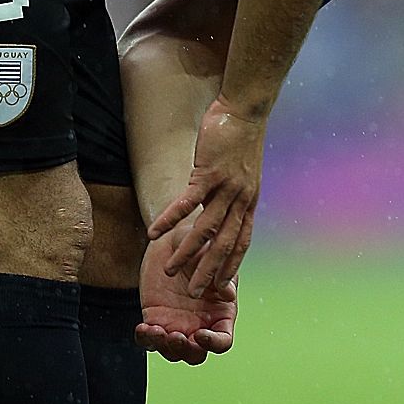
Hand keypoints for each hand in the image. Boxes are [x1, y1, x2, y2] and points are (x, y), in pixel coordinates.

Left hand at [136, 226, 238, 364]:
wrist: (174, 241)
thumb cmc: (200, 246)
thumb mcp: (211, 257)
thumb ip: (220, 273)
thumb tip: (227, 293)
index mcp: (220, 314)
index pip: (222, 341)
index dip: (213, 343)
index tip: (200, 333)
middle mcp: (200, 324)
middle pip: (196, 354)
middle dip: (185, 350)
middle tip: (175, 335)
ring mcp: (177, 325)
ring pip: (173, 352)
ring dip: (164, 347)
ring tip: (155, 329)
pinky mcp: (155, 320)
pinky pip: (149, 340)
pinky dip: (146, 339)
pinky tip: (143, 327)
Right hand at [148, 95, 264, 296]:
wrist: (245, 111)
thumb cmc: (240, 140)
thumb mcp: (241, 173)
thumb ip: (230, 194)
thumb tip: (215, 207)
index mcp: (249, 202)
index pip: (241, 242)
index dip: (231, 265)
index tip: (220, 286)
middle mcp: (241, 200)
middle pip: (224, 244)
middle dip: (208, 271)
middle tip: (193, 292)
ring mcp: (225, 189)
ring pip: (205, 230)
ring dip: (186, 252)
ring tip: (169, 269)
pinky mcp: (208, 174)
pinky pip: (187, 204)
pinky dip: (170, 220)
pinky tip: (154, 233)